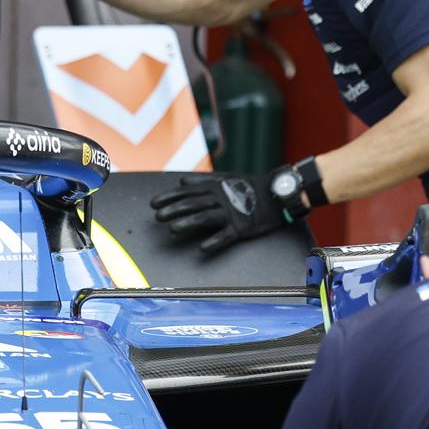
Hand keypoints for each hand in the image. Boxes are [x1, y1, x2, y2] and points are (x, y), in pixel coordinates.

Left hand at [151, 169, 292, 252]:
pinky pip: (226, 236)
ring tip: (173, 230)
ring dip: (188, 224)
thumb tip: (181, 182)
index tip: (153, 204)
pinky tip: (202, 248)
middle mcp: (220, 199)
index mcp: (214, 188)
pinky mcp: (242, 227)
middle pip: (193, 205)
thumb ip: (202, 181)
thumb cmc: (248, 188)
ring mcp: (231, 213)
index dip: (169, 197)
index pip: (187, 192)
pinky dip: (214, 241)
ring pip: (206, 218)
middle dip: (174, 210)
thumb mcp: (224, 179)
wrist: (275, 195)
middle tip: (158, 217)